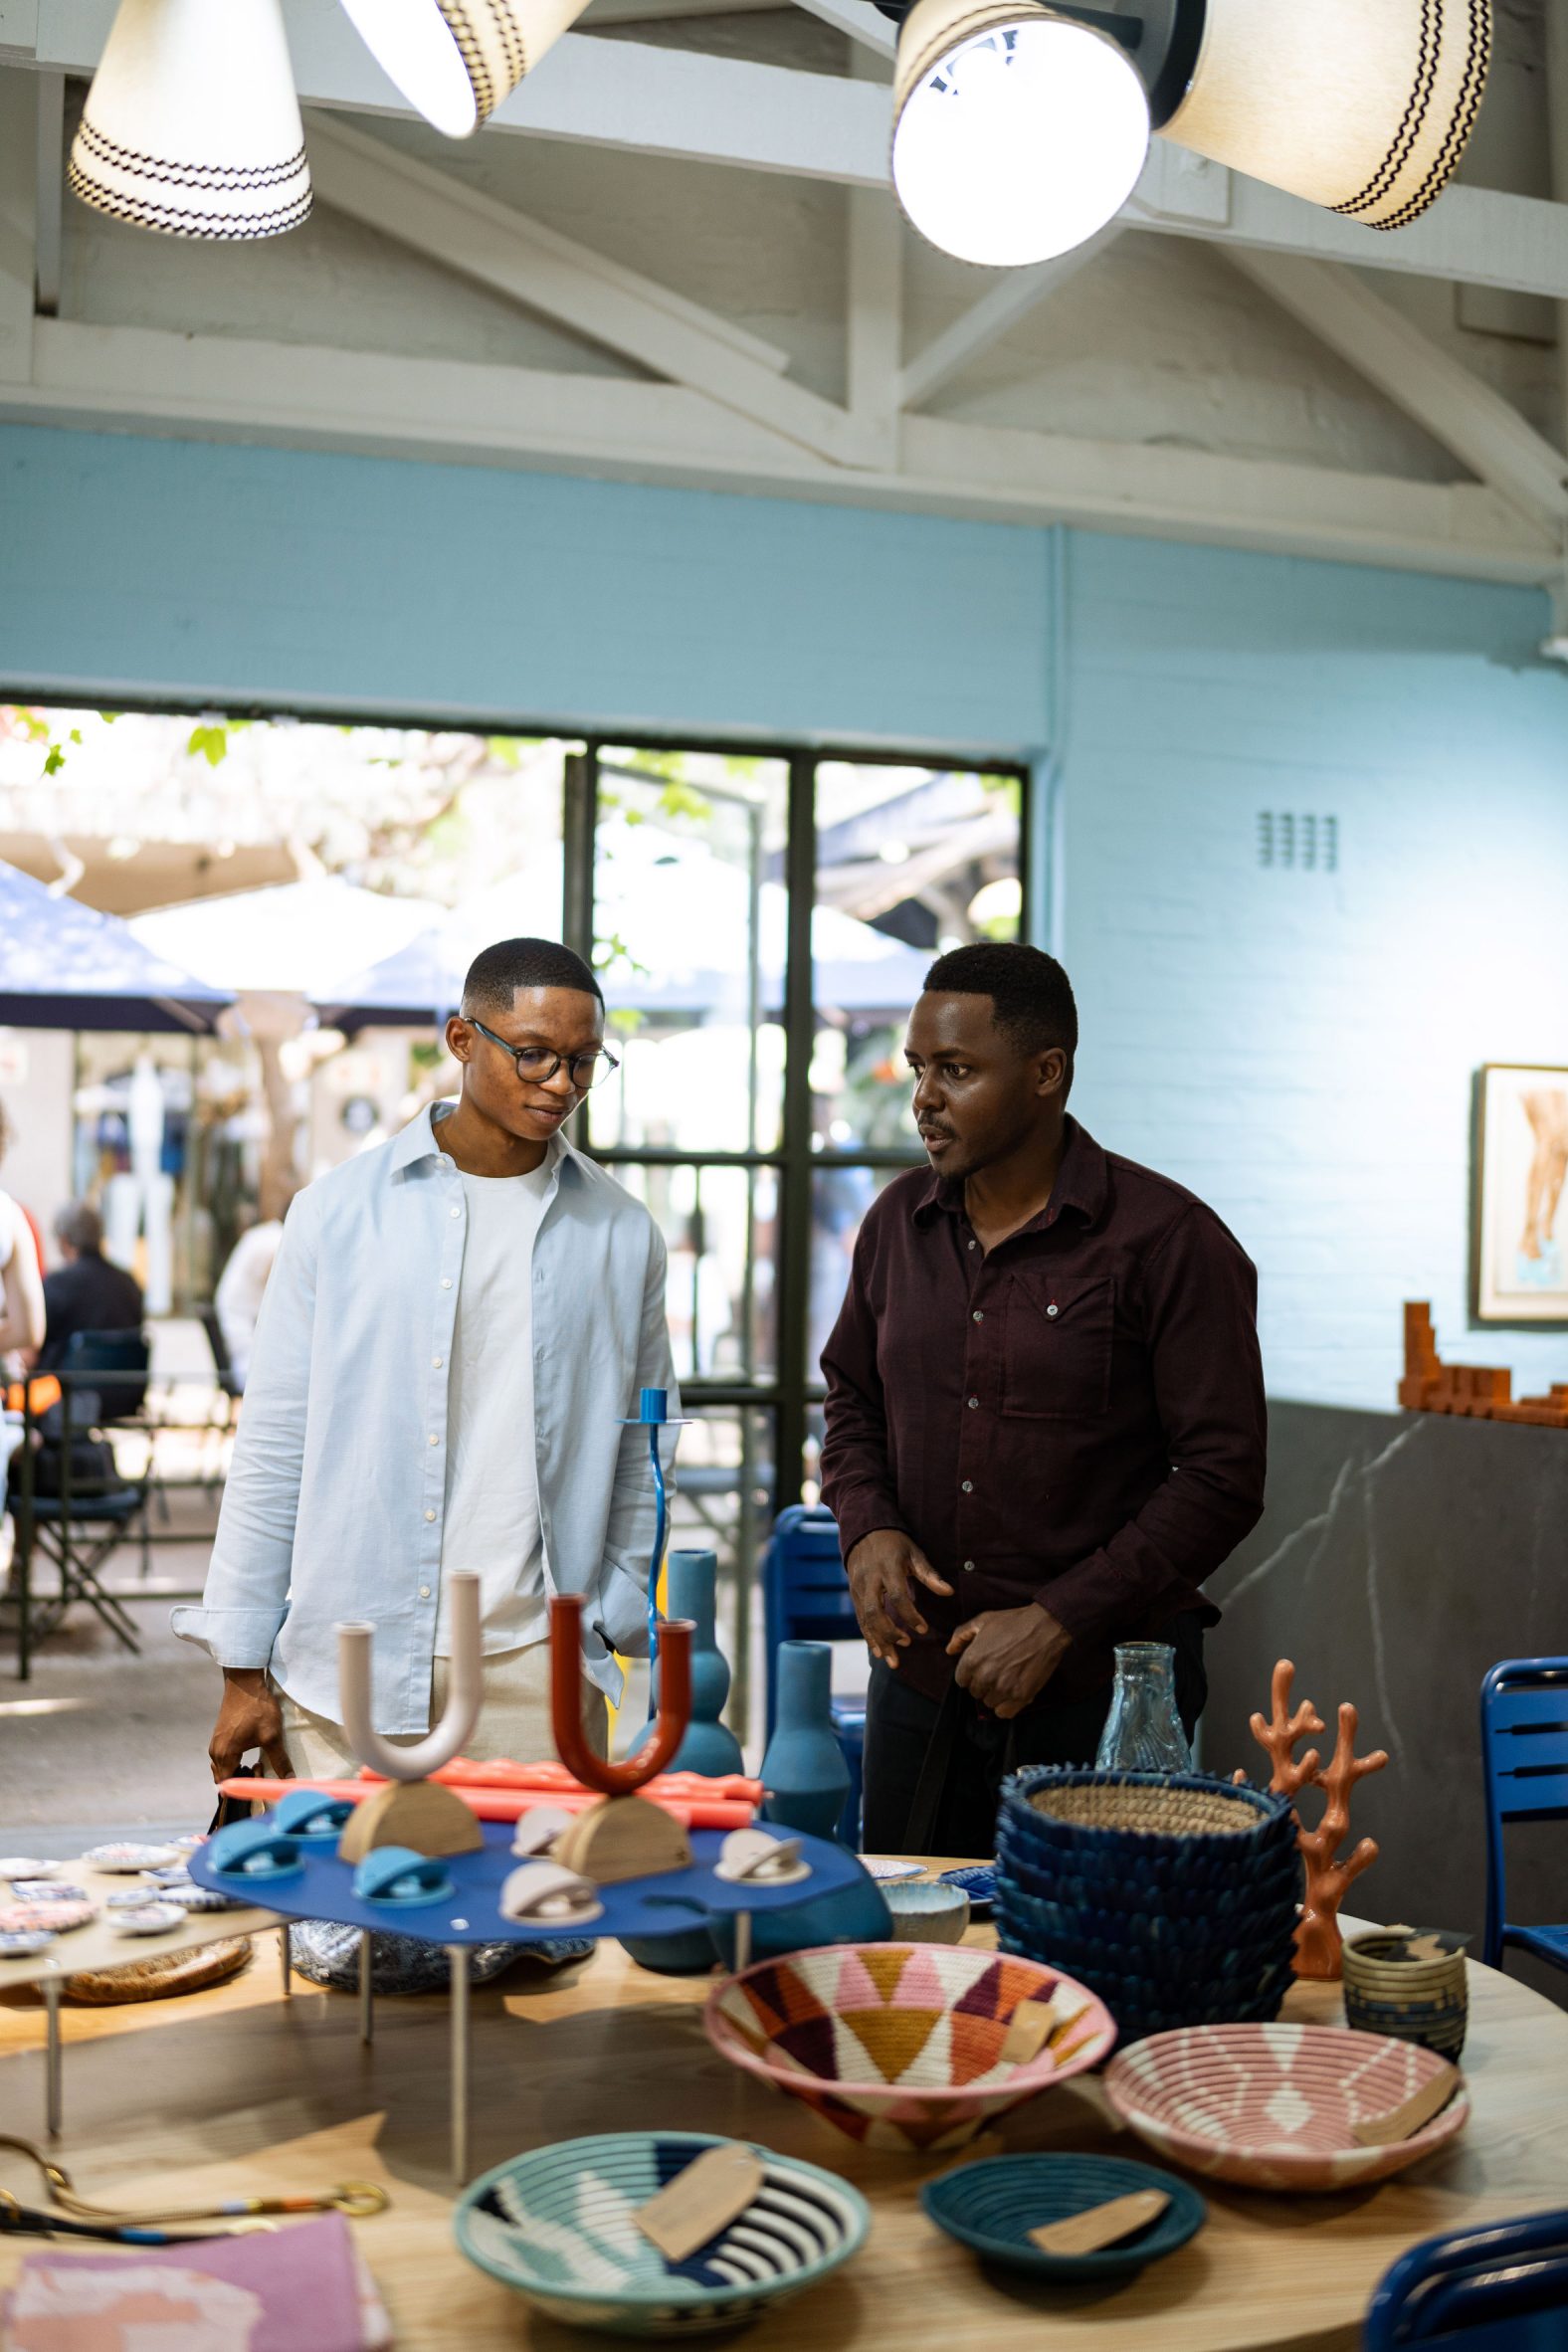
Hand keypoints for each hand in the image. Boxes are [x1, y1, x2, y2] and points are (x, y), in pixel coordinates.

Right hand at [209, 1669, 293, 1784]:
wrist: (245, 1682)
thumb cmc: (257, 1708)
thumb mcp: (272, 1736)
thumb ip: (279, 1760)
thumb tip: (289, 1779)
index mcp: (225, 1755)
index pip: (228, 1785)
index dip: (245, 1786)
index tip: (260, 1775)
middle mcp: (215, 1752)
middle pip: (224, 1778)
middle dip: (242, 1779)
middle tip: (261, 1768)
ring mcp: (215, 1743)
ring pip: (223, 1768)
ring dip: (238, 1770)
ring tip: (258, 1762)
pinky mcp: (219, 1736)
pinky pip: (223, 1758)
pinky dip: (234, 1761)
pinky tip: (251, 1751)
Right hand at [846, 1528, 952, 1668]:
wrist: (864, 1532)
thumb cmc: (895, 1543)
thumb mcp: (914, 1553)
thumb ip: (929, 1574)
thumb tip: (949, 1592)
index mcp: (888, 1568)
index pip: (897, 1597)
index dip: (910, 1615)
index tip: (923, 1629)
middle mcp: (870, 1579)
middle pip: (876, 1612)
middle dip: (890, 1633)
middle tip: (908, 1643)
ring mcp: (858, 1587)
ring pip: (865, 1619)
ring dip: (879, 1641)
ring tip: (892, 1660)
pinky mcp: (853, 1593)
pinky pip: (860, 1619)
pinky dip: (869, 1637)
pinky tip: (878, 1651)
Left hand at [947, 1603, 1069, 1719]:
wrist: (1046, 1628)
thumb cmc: (1013, 1622)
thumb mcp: (983, 1620)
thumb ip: (961, 1635)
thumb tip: (949, 1651)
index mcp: (972, 1659)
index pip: (961, 1680)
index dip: (971, 1673)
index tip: (982, 1667)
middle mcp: (985, 1677)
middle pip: (975, 1692)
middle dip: (983, 1683)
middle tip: (996, 1671)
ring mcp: (1003, 1688)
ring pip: (989, 1702)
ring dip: (995, 1694)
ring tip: (1006, 1679)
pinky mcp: (1021, 1696)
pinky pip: (1004, 1713)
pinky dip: (1006, 1706)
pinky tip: (1012, 1692)